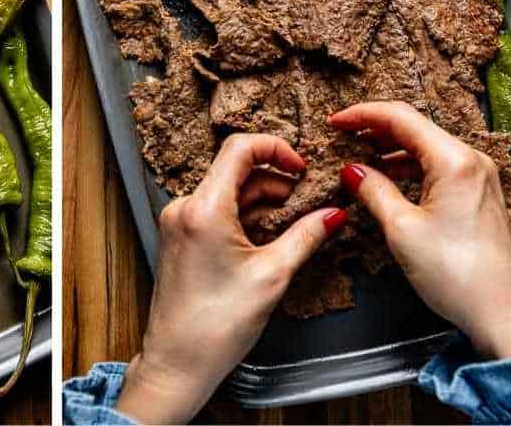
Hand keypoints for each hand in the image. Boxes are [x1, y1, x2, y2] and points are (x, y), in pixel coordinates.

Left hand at [115, 134, 345, 423]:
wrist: (177, 362)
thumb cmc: (216, 326)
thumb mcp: (273, 275)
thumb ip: (306, 236)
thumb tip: (333, 214)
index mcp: (203, 208)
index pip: (239, 148)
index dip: (276, 149)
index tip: (302, 168)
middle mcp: (185, 208)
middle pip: (237, 171)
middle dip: (277, 182)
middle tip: (310, 201)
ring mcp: (180, 222)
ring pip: (229, 192)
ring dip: (264, 201)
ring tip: (297, 222)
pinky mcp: (182, 238)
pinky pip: (218, 212)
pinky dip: (247, 218)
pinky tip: (272, 237)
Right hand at [331, 101, 510, 360]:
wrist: (503, 314)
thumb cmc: (456, 274)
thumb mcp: (402, 230)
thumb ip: (374, 192)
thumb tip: (353, 170)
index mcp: (454, 160)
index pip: (401, 117)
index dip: (363, 115)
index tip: (334, 121)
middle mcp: (471, 161)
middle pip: (416, 128)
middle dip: (376, 129)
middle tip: (342, 135)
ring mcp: (479, 178)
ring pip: (427, 148)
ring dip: (391, 149)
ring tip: (359, 157)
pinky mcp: (479, 196)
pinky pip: (439, 168)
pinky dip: (410, 167)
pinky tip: (389, 179)